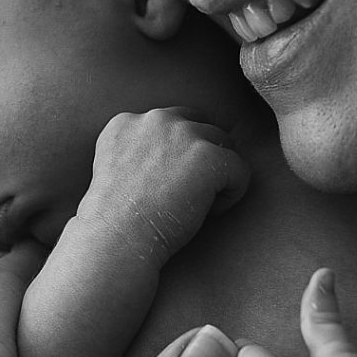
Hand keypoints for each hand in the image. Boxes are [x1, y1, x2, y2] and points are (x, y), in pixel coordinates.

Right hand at [78, 108, 250, 268]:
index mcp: (127, 122)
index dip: (178, 153)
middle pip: (199, 127)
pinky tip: (210, 213)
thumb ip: (141, 152)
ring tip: (198, 205)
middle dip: (201, 157)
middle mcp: (155, 119)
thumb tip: (177, 160)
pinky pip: (240, 169)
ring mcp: (183, 134)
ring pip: (222, 144)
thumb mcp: (117, 170)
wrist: (116, 237)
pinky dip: (233, 193)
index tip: (169, 182)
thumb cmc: (116, 219)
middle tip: (188, 193)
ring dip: (217, 173)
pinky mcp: (208, 155)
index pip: (170, 123)